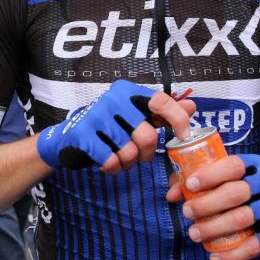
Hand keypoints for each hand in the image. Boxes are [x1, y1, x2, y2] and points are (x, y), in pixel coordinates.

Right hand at [36, 79, 192, 173]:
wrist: (66, 139)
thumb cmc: (107, 129)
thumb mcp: (135, 117)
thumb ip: (163, 113)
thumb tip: (192, 105)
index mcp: (128, 92)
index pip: (161, 101)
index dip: (177, 119)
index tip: (184, 137)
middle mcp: (112, 99)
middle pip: (146, 134)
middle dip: (146, 153)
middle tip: (140, 157)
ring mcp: (96, 115)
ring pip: (128, 151)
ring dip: (127, 163)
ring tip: (120, 159)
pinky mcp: (83, 134)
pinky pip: (110, 160)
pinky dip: (112, 168)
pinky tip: (107, 163)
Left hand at [168, 153, 259, 259]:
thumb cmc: (244, 191)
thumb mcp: (226, 180)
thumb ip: (197, 182)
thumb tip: (171, 194)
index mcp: (253, 166)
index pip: (234, 165)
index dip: (211, 174)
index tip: (190, 185)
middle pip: (237, 193)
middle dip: (208, 204)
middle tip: (187, 213)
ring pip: (244, 218)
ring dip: (215, 228)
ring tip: (194, 234)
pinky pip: (257, 246)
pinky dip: (233, 254)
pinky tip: (214, 257)